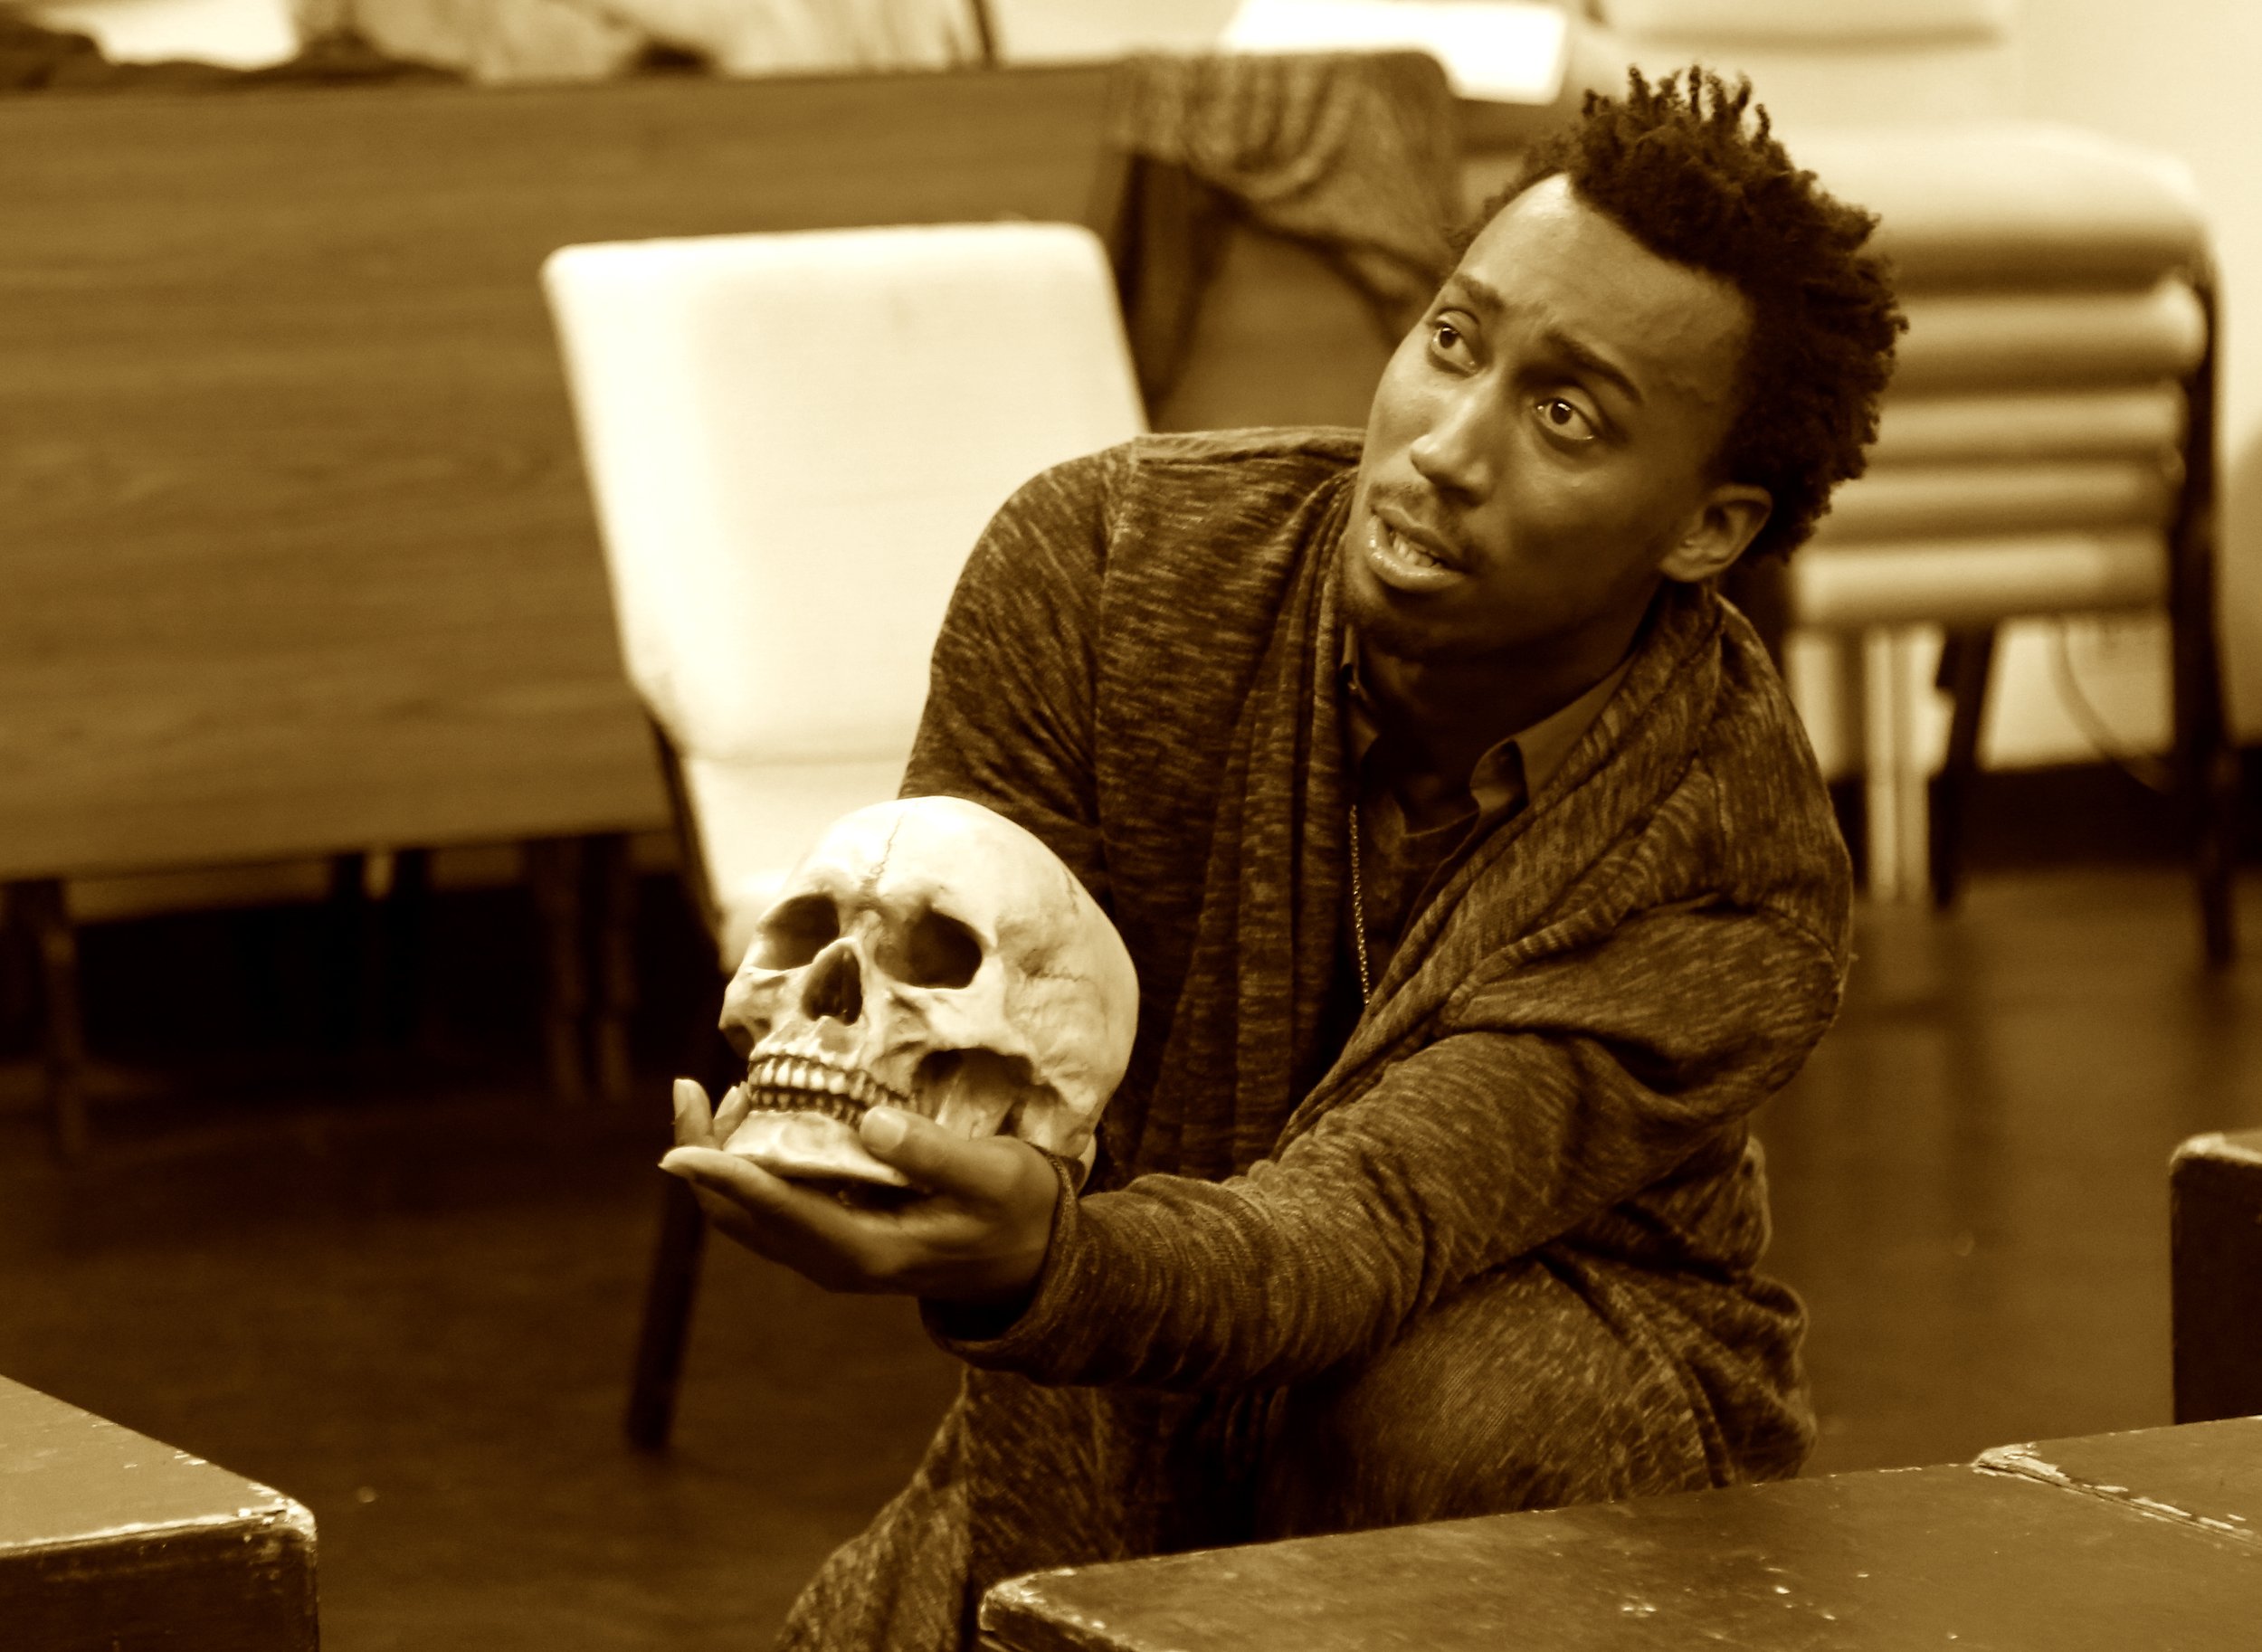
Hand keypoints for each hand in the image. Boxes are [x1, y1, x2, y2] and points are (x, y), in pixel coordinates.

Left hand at [658, 1078, 1061, 1308]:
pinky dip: (750, 1166)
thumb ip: (934, 1154)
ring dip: (723, 1159)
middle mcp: (836, 1261)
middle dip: (703, 1157)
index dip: (723, 1175)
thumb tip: (869, 1122)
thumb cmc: (1019, 1213)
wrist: (1035, 1266)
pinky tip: (765, 1116)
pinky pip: (772, 1207)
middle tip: (691, 1089)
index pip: (776, 1211)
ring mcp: (833, 1255)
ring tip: (725, 1092)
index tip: (680, 1145)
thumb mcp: (995, 1176)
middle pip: (739, 1219)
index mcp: (867, 1250)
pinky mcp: (838, 1239)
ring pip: (748, 1216)